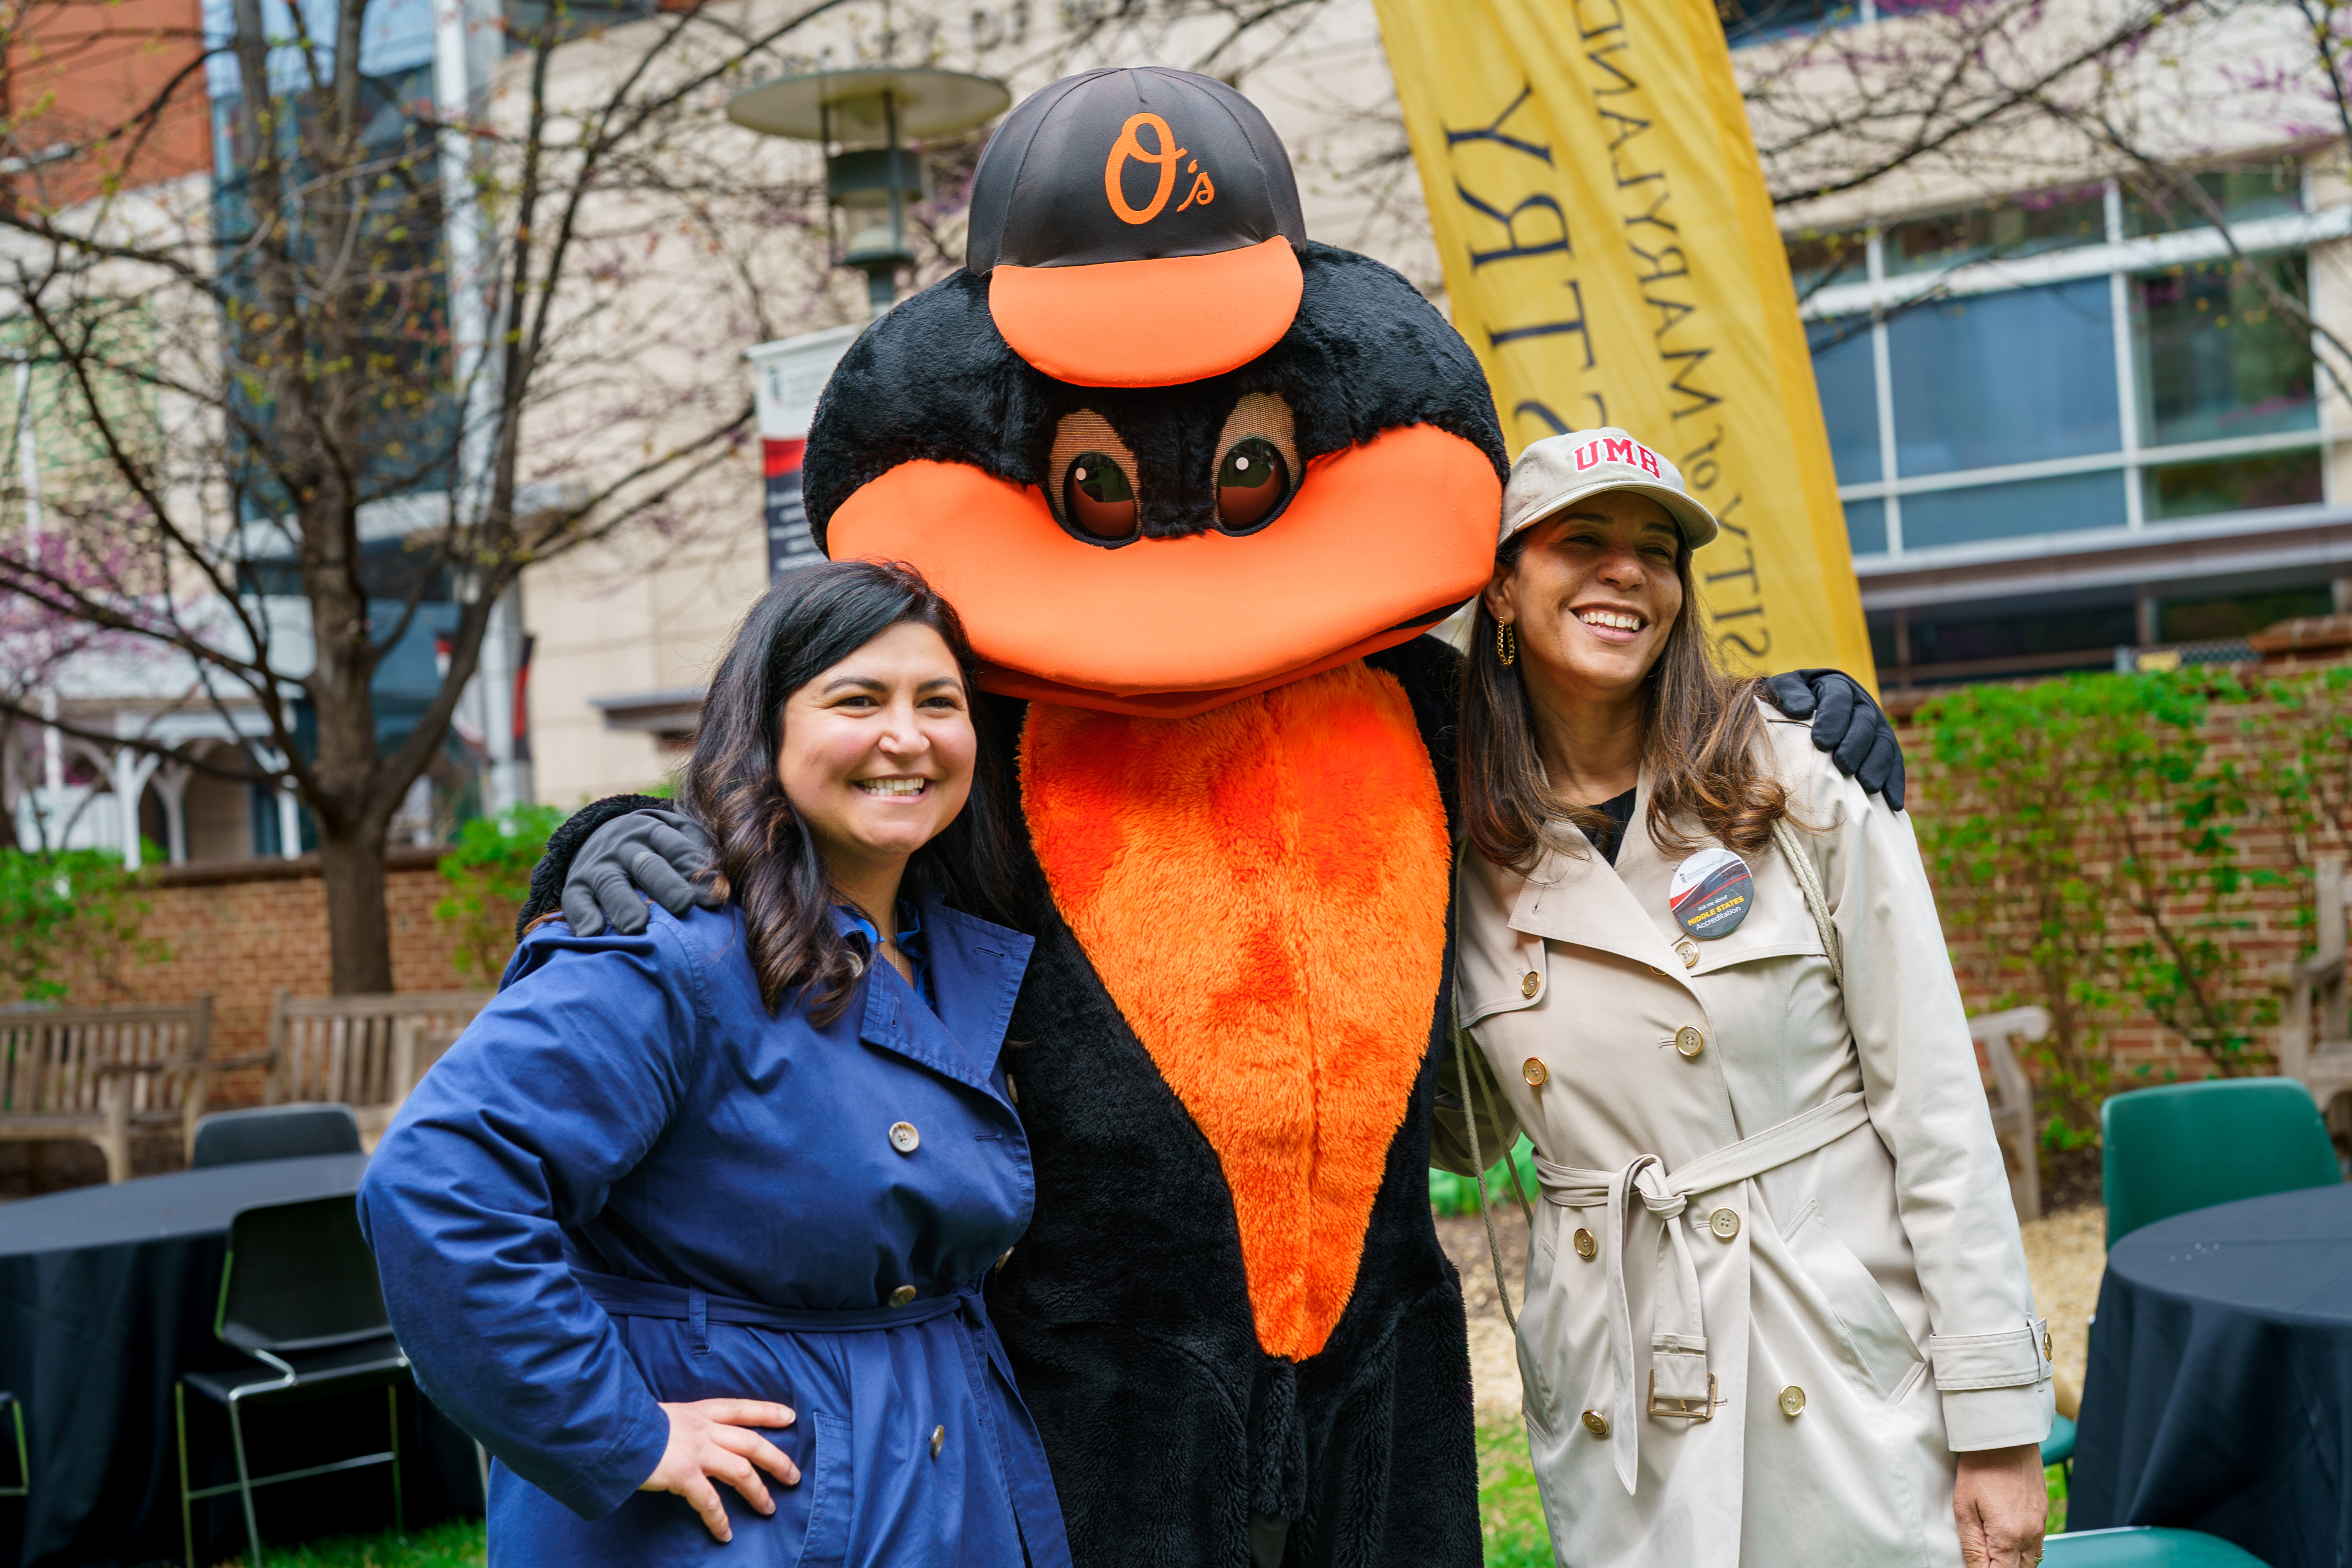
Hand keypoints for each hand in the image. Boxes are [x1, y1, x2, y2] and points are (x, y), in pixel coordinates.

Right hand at [562, 810, 720, 936]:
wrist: (603, 834)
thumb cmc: (657, 848)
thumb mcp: (679, 837)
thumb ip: (699, 857)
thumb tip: (719, 891)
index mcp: (655, 831)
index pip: (677, 847)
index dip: (695, 870)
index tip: (714, 898)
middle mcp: (625, 847)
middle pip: (647, 864)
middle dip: (666, 885)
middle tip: (683, 906)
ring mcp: (598, 866)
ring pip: (611, 884)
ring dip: (624, 906)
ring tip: (637, 928)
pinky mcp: (574, 886)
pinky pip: (575, 901)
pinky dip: (582, 918)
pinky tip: (593, 935)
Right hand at [640, 1398, 799, 1542]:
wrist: (612, 1429)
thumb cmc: (632, 1424)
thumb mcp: (664, 1416)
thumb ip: (683, 1427)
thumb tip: (691, 1440)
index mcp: (699, 1412)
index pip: (741, 1409)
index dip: (767, 1412)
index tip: (789, 1416)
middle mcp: (704, 1429)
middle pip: (752, 1442)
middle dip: (777, 1460)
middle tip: (794, 1476)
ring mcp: (697, 1451)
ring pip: (741, 1471)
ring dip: (758, 1492)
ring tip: (770, 1509)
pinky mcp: (685, 1475)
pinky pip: (710, 1502)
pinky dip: (720, 1520)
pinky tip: (725, 1534)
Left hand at [1761, 668, 1906, 810]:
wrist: (1798, 711)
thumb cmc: (1786, 704)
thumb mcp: (1780, 691)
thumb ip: (1788, 694)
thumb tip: (1802, 709)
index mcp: (1835, 685)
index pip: (1839, 697)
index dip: (1833, 719)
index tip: (1820, 742)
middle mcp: (1860, 703)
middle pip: (1865, 722)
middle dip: (1855, 745)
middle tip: (1843, 766)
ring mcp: (1876, 725)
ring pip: (1884, 743)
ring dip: (1877, 765)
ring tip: (1867, 786)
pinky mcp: (1883, 746)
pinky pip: (1894, 763)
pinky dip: (1895, 783)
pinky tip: (1893, 803)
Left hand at [1953, 1443, 2047, 1567]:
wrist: (2005, 1437)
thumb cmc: (1979, 1467)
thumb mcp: (1964, 1507)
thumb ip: (1972, 1545)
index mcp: (2009, 1536)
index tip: (1975, 1566)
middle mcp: (2031, 1535)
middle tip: (1983, 1559)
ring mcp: (2040, 1525)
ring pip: (2031, 1560)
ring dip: (2013, 1562)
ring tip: (1993, 1553)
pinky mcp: (2043, 1514)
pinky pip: (2037, 1545)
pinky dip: (2023, 1550)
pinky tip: (2007, 1542)